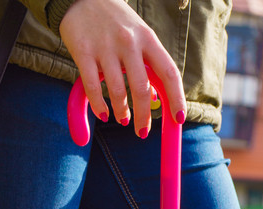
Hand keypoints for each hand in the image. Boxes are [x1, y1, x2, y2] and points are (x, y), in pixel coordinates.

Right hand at [59, 0, 185, 135]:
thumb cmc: (116, 21)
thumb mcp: (139, 35)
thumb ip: (148, 64)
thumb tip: (154, 100)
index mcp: (148, 38)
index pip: (168, 73)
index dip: (177, 98)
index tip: (179, 118)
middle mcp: (129, 42)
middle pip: (141, 89)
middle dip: (143, 117)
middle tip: (142, 132)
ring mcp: (106, 47)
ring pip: (117, 92)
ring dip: (122, 112)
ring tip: (122, 119)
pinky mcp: (84, 51)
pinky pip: (94, 88)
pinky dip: (99, 106)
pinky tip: (103, 114)